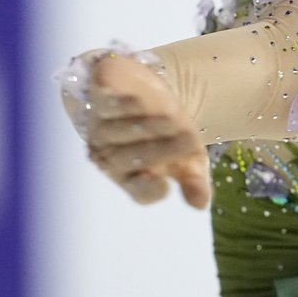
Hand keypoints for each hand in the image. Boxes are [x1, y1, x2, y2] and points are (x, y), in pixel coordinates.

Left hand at [83, 55, 210, 208]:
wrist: (152, 91)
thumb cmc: (170, 131)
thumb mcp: (190, 156)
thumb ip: (194, 180)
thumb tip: (201, 205)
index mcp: (133, 176)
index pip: (139, 190)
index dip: (148, 189)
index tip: (164, 184)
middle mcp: (110, 155)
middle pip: (127, 160)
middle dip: (159, 151)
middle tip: (188, 140)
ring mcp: (100, 126)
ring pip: (116, 132)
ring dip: (146, 127)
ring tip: (173, 119)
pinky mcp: (97, 99)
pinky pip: (105, 105)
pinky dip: (122, 105)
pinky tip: (139, 102)